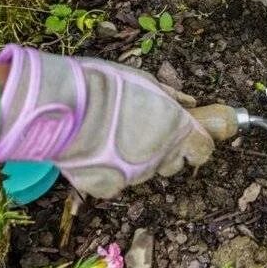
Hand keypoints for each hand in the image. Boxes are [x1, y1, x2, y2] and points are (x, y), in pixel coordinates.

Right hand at [0, 45, 212, 197]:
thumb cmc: (106, 85)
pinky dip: (109, 171)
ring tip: (110, 136)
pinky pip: (116, 182)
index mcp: (177, 128)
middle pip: (174, 163)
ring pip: (144, 172)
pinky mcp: (109, 187)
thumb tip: (191, 103)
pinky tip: (94, 151)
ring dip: (135, 159)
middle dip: (166, 152)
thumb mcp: (145, 80)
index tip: (190, 139)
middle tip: (142, 132)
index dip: (197, 145)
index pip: (204, 150)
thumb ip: (171, 97)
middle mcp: (162, 155)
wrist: (62, 105)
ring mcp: (136, 175)